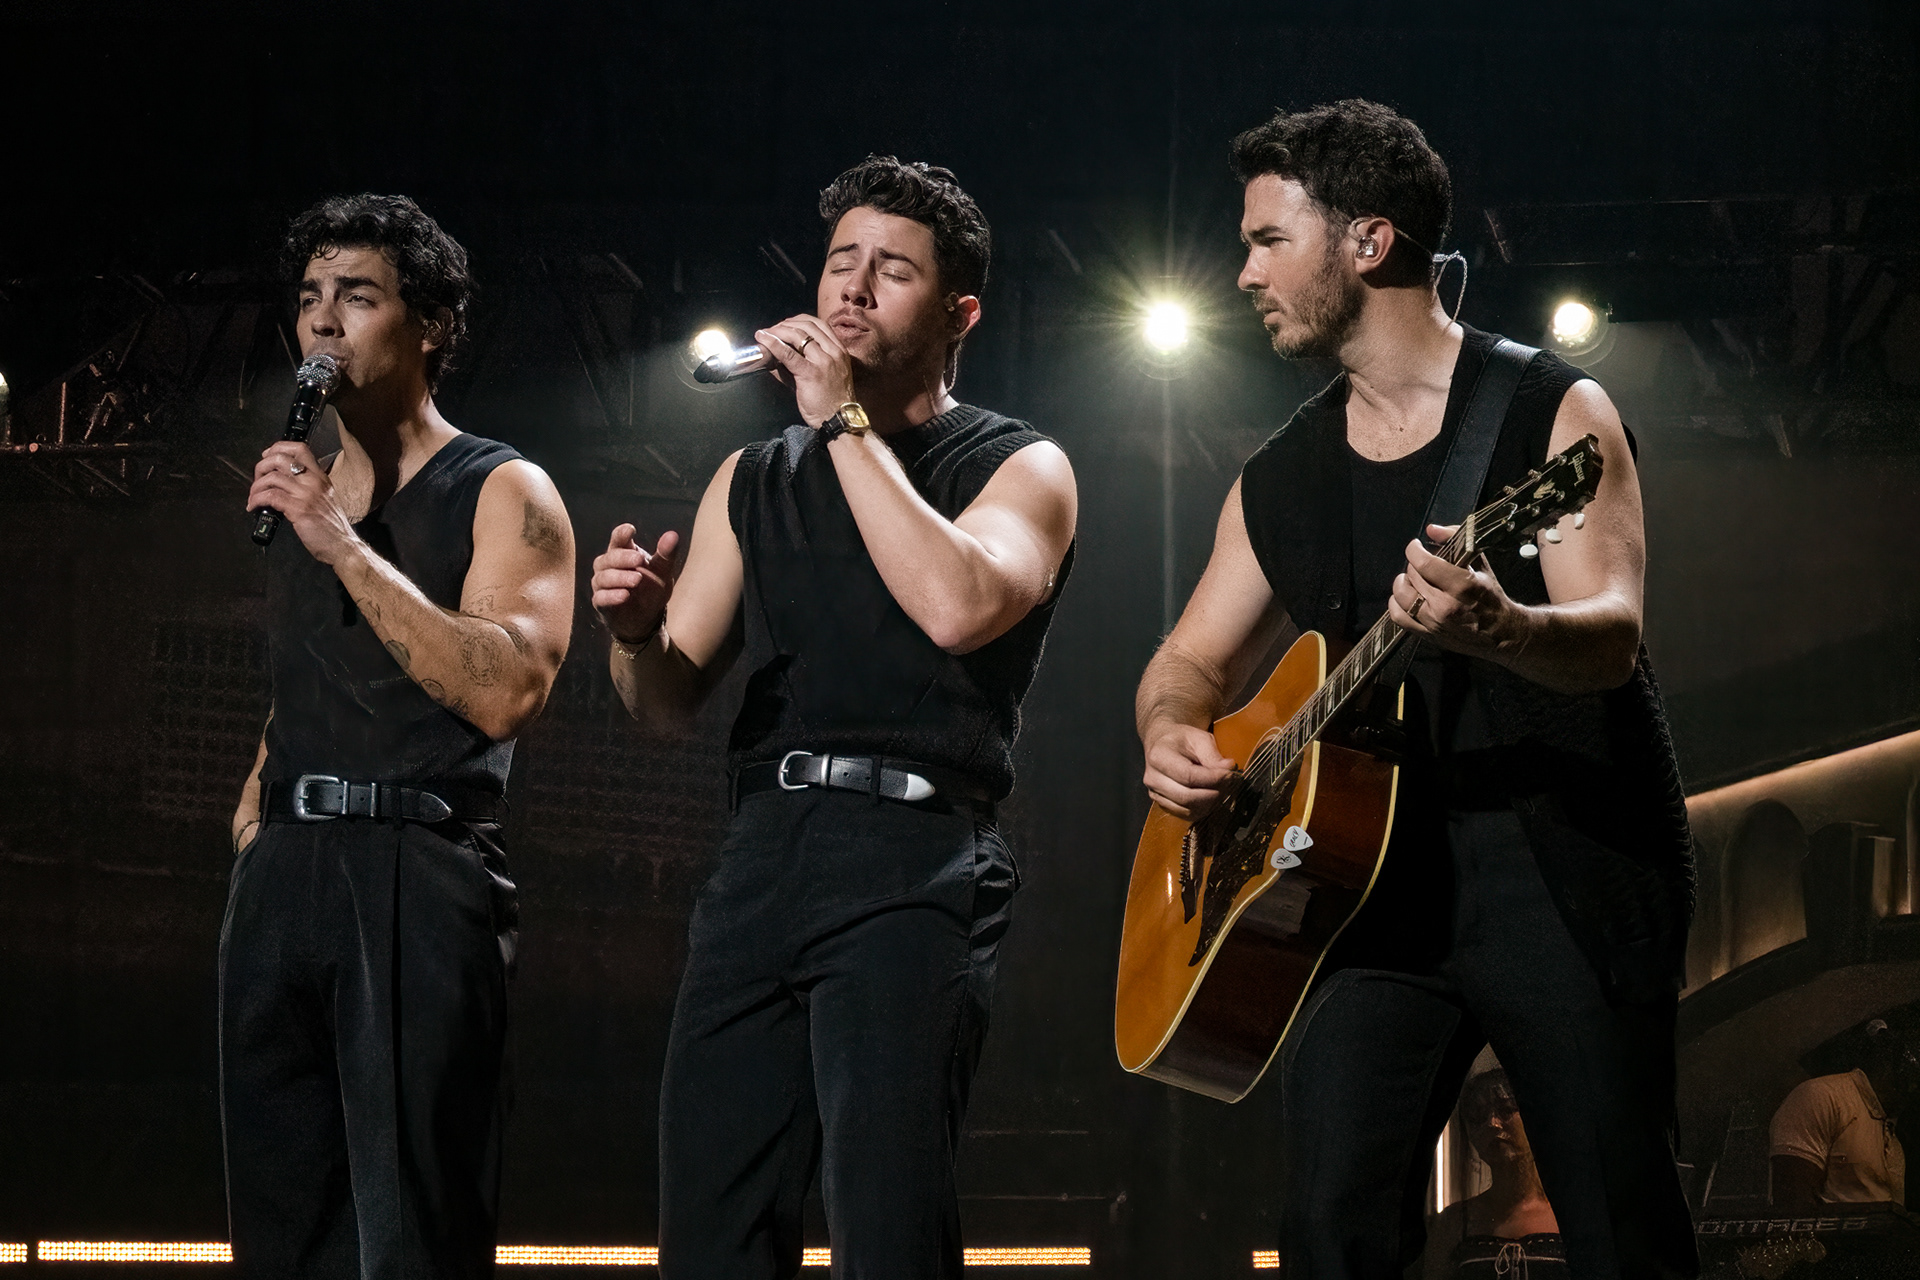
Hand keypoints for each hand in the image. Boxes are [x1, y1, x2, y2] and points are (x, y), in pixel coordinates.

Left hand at [247, 442, 359, 564]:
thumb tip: (284, 481)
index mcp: (320, 477)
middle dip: (261, 466)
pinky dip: (256, 500)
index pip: (299, 449)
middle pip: (280, 459)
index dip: (278, 448)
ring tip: (253, 497)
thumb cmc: (333, 527)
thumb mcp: (325, 499)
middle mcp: (314, 482)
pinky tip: (254, 506)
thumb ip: (309, 487)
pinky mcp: (298, 509)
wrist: (342, 546)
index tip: (268, 456)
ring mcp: (306, 494)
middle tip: (258, 479)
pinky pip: (270, 496)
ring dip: (255, 487)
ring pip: (272, 477)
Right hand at [592, 524, 679, 641]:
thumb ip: (666, 554)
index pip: (618, 539)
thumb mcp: (662, 571)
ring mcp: (602, 584)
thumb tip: (673, 535)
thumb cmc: (651, 588)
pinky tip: (625, 595)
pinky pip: (601, 597)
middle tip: (639, 559)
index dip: (622, 534)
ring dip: (620, 577)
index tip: (631, 530)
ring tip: (637, 579)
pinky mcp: (600, 602)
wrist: (647, 618)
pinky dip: (612, 596)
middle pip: (610, 557)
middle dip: (624, 558)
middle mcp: (608, 566)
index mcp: (623, 552)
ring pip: (603, 577)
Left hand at [756, 314, 855, 428]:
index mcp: (839, 350)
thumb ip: (806, 361)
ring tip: (765, 334)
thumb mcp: (824, 375)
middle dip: (786, 324)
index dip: (799, 321)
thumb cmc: (830, 401)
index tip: (785, 325)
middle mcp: (834, 352)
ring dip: (777, 331)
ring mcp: (823, 361)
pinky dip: (773, 344)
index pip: (818, 324)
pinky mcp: (810, 373)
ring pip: (798, 335)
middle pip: (807, 325)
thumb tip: (778, 354)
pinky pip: (789, 354)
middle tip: (771, 330)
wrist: (839, 420)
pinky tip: (763, 340)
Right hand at [1142, 721, 1237, 820]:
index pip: (1189, 776)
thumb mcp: (1198, 738)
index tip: (1229, 774)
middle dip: (1213, 793)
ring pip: (1187, 809)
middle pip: (1187, 797)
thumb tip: (1227, 769)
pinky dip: (1202, 810)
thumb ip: (1212, 755)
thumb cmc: (1180, 739)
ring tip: (1222, 790)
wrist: (1162, 743)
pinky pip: (1185, 814)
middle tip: (1229, 784)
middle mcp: (1153, 778)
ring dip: (1209, 804)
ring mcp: (1155, 793)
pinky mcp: (1162, 803)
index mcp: (1159, 757)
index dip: (1213, 779)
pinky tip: (1211, 798)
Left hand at [1387, 523, 1531, 658]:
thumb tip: (1431, 530)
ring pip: (1401, 595)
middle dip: (1414, 565)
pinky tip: (1405, 597)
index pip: (1425, 563)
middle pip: (1413, 576)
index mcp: (1462, 585)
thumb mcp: (1481, 565)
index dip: (1414, 550)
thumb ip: (1456, 541)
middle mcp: (1446, 605)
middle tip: (1422, 564)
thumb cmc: (1491, 597)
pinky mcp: (1428, 635)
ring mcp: (1435, 622)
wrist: (1502, 634)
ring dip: (1404, 582)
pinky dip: (1396, 603)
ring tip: (1413, 579)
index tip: (1415, 546)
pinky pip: (1399, 617)